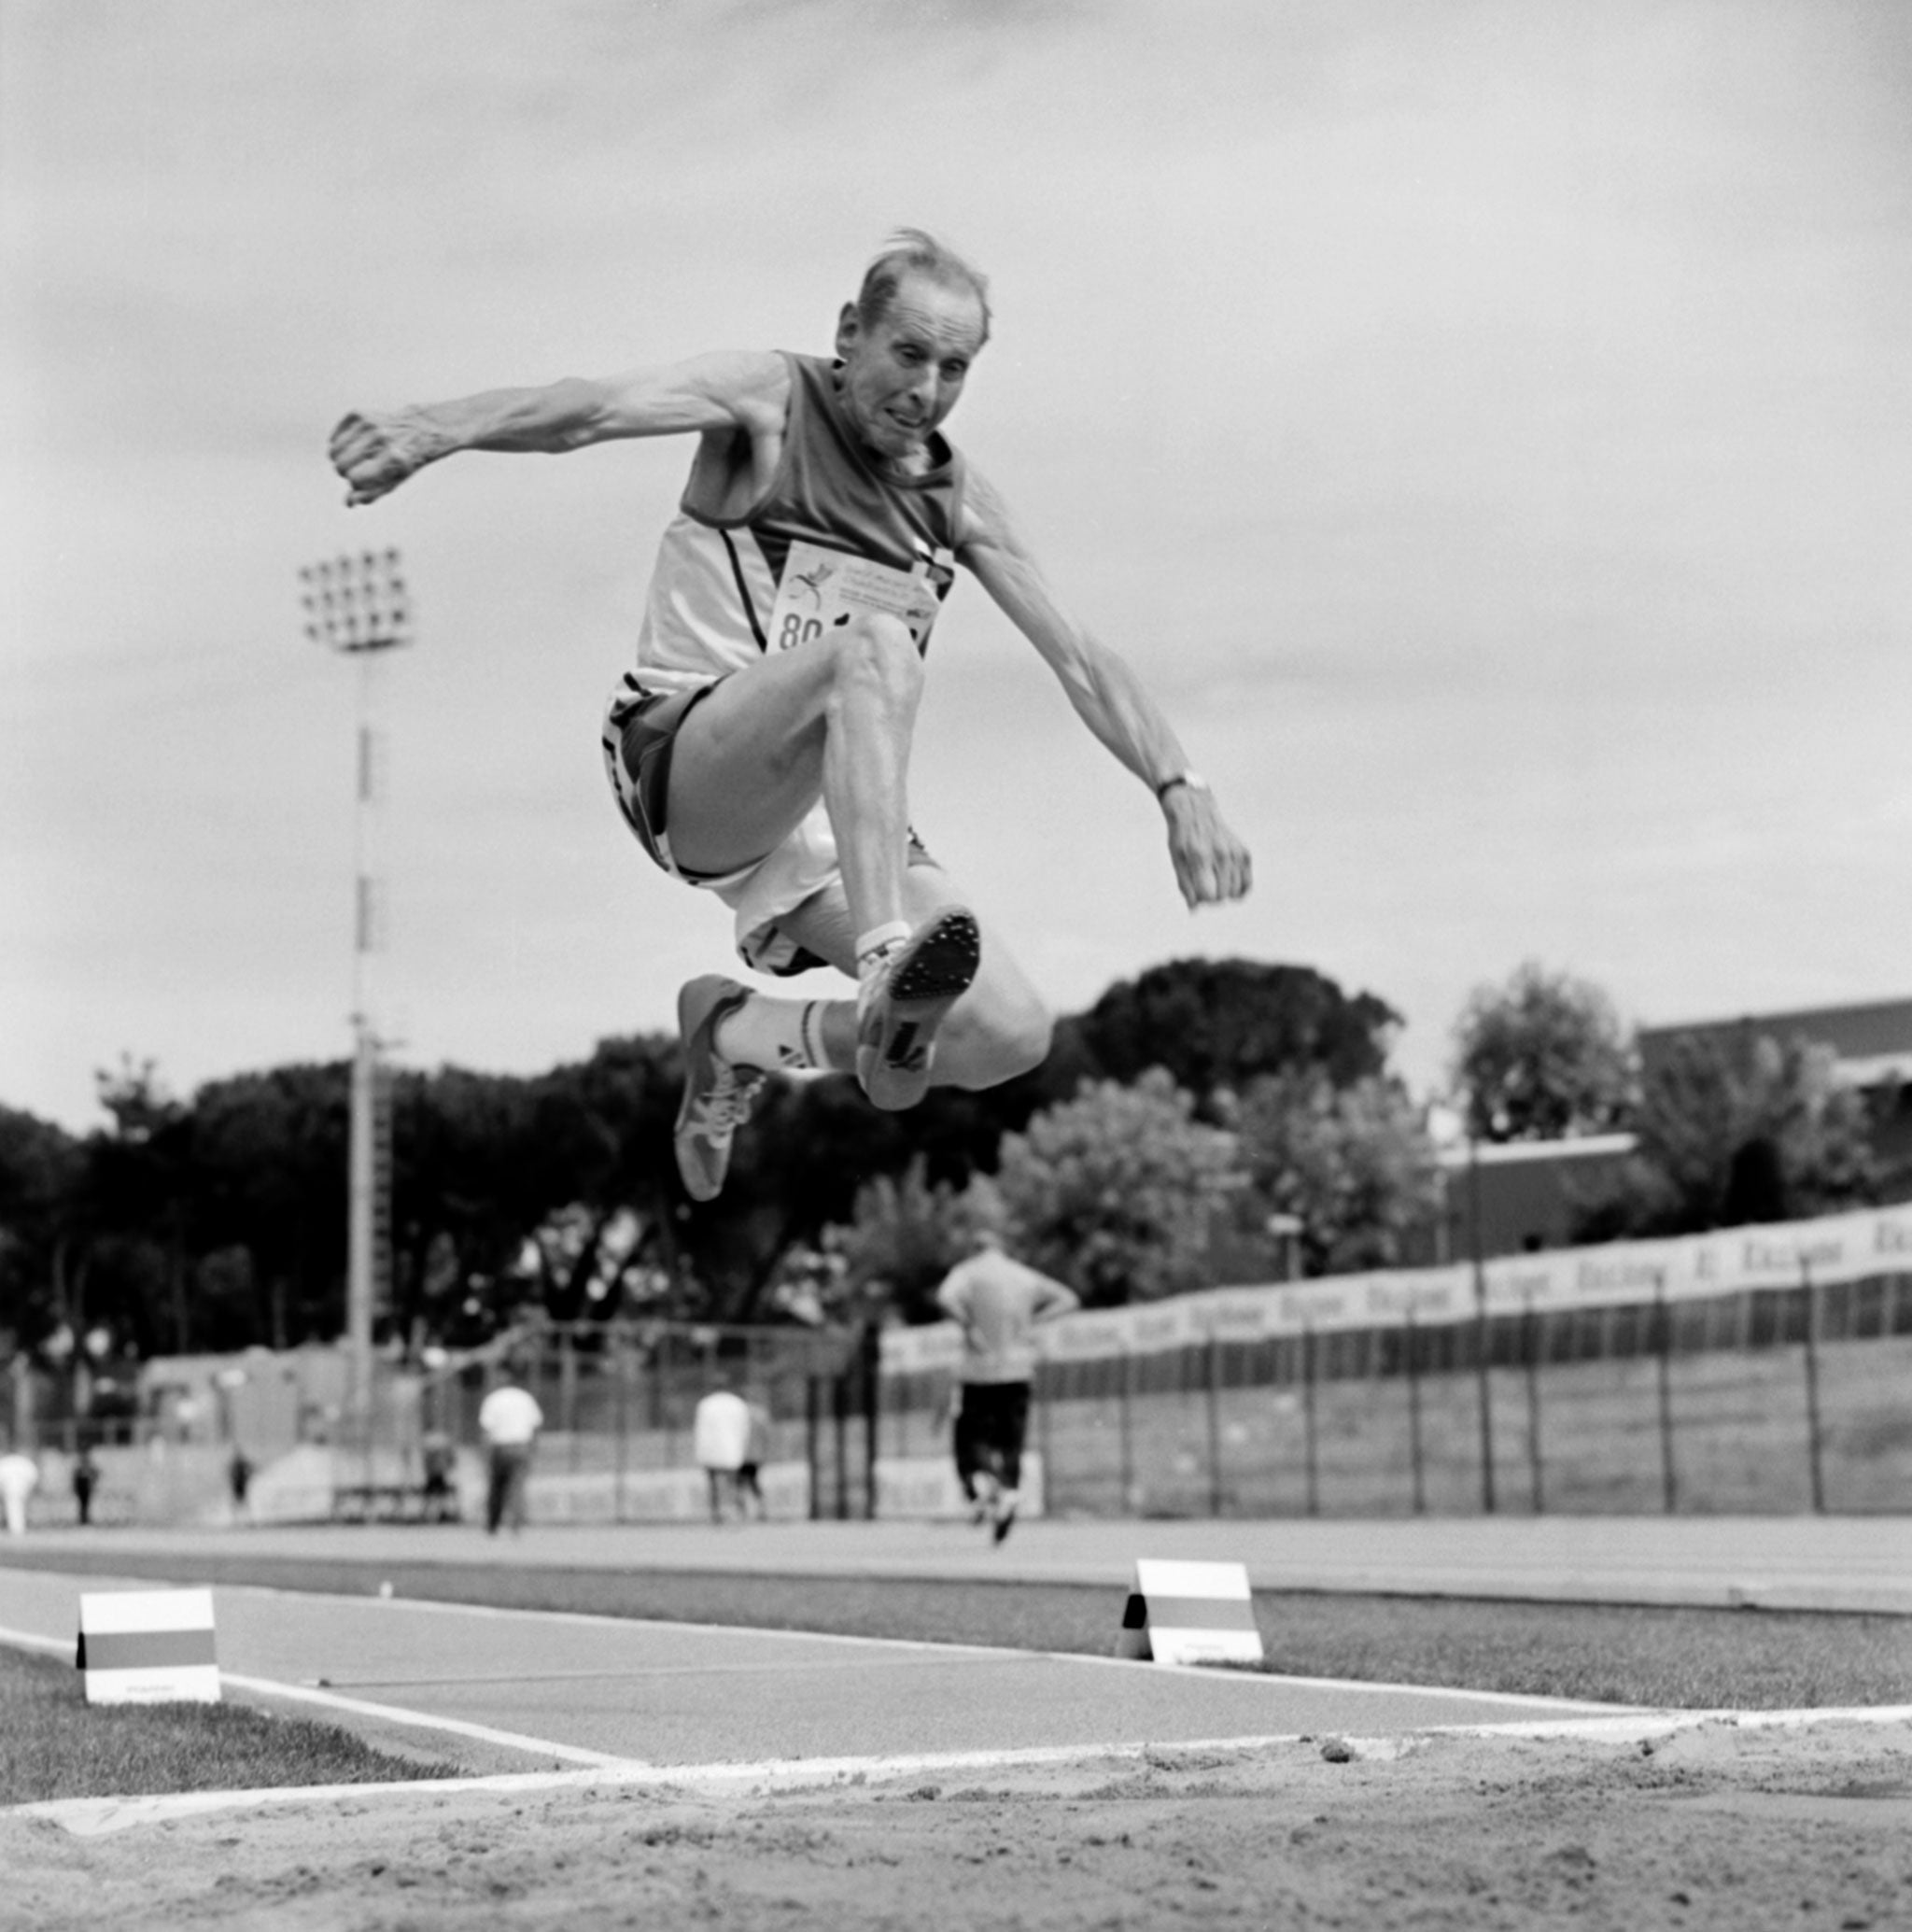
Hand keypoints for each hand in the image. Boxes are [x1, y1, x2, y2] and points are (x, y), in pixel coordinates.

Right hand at [328, 408, 444, 506]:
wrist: (419, 428)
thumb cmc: (406, 461)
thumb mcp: (395, 481)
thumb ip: (372, 494)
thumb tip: (348, 503)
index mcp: (392, 458)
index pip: (355, 480)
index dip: (357, 484)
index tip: (366, 481)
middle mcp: (380, 438)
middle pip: (340, 466)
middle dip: (345, 472)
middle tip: (359, 469)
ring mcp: (368, 424)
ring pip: (333, 451)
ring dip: (340, 459)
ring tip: (356, 459)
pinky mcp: (358, 413)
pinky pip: (334, 438)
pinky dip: (339, 445)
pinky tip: (354, 447)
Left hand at [1163, 785, 1252, 907]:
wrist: (1196, 811)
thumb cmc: (1182, 838)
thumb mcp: (1177, 861)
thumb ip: (1185, 886)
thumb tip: (1194, 910)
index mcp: (1200, 857)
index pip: (1208, 895)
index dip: (1201, 900)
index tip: (1196, 892)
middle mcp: (1221, 854)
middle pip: (1222, 896)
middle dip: (1211, 897)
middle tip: (1203, 886)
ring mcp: (1235, 853)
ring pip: (1236, 892)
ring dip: (1224, 893)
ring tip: (1214, 882)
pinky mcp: (1244, 853)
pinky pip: (1246, 883)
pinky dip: (1238, 889)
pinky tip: (1228, 884)